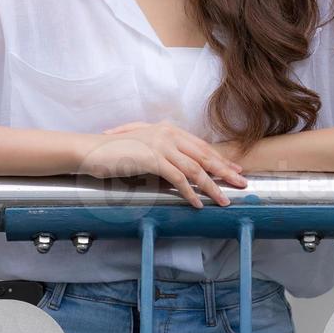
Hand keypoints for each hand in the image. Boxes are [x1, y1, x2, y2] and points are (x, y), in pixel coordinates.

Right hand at [80, 120, 247, 207]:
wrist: (91, 150)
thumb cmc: (115, 152)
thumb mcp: (144, 147)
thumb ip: (163, 153)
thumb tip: (180, 170)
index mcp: (168, 129)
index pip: (201, 146)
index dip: (220, 159)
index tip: (234, 170)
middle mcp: (168, 133)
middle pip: (204, 156)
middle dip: (225, 172)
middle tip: (242, 184)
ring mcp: (160, 144)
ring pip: (195, 169)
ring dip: (212, 187)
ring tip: (223, 200)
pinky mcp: (152, 158)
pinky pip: (178, 178)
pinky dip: (190, 193)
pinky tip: (197, 203)